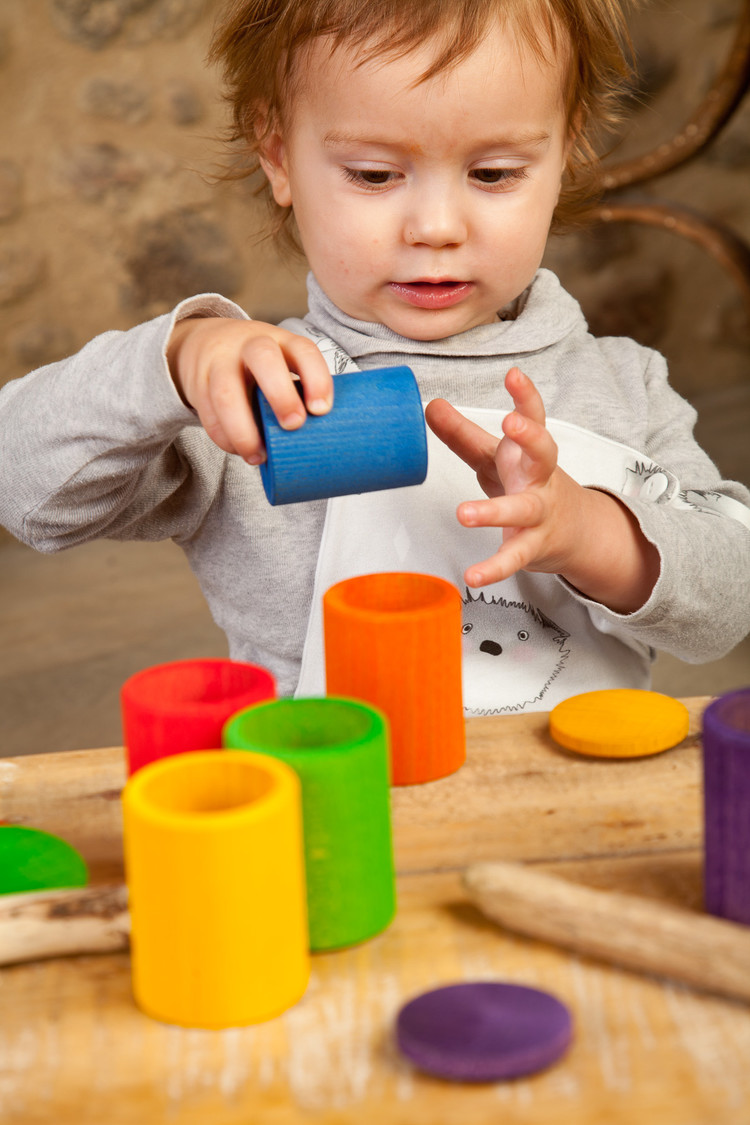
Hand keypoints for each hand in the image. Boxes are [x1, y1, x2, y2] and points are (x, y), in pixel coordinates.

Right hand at [167, 317, 332, 462]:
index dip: (317, 379)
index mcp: (281, 341)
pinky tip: (238, 450)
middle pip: (264, 359)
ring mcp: (220, 362)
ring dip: (244, 430)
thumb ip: (297, 390)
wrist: (204, 344)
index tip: (322, 410)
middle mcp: (250, 346)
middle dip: (281, 395)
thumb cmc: (257, 366)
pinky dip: (224, 437)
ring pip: (226, 393)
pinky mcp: (198, 384)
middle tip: (294, 426)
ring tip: (259, 456)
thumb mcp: (280, 364)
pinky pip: (208, 414)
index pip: (303, 351)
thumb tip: (320, 440)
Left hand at [426, 367, 578, 585]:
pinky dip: (493, 568)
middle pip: (544, 453)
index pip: (535, 418)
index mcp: (529, 453)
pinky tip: (472, 577)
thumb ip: (463, 434)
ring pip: (523, 509)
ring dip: (495, 511)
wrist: (572, 531)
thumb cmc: (527, 484)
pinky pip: (514, 558)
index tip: (514, 375)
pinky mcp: (532, 546)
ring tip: (463, 514)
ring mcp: (539, 513)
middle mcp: (540, 479)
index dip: (526, 396)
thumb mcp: (495, 457)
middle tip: (511, 423)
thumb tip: (429, 405)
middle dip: (531, 436)